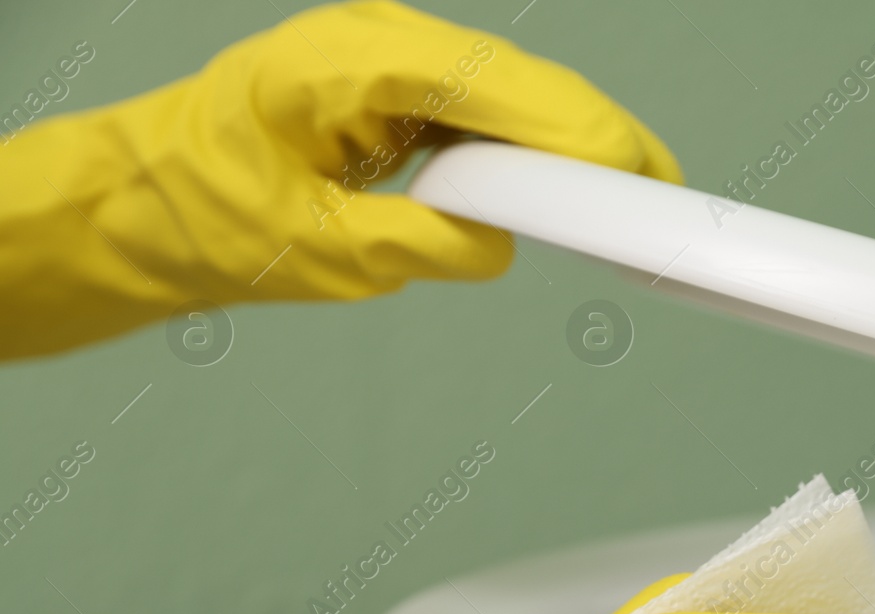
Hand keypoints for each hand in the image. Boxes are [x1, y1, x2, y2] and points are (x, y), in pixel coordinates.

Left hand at [0, 0, 681, 357]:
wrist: (151, 200)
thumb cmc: (208, 214)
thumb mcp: (314, 251)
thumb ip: (416, 244)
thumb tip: (501, 242)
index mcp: (346, 64)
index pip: (493, 85)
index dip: (577, 130)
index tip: (638, 177)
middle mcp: (378, 42)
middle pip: (522, 79)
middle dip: (598, 137)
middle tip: (664, 196)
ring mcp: (392, 57)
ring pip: (516, 91)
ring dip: (574, 144)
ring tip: (632, 199)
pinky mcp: (402, 86)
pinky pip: (491, 108)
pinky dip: (536, 146)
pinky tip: (570, 183)